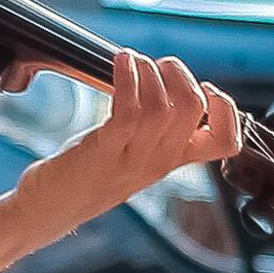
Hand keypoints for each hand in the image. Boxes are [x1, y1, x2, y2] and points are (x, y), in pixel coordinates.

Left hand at [14, 48, 239, 241]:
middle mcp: (157, 161)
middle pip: (195, 110)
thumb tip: (163, 86)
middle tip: (160, 65)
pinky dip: (128, 78)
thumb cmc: (83, 177)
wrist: (46, 211)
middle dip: (181, 74)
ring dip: (151, 72)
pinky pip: (128, 109)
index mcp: (170, 161)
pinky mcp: (103, 151)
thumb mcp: (131, 156)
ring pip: (165, 107)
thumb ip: (153, 132)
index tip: (206, 88)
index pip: (224, 143)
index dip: (227, 110)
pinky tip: (120, 62)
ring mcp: (132, 158)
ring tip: (134, 61)